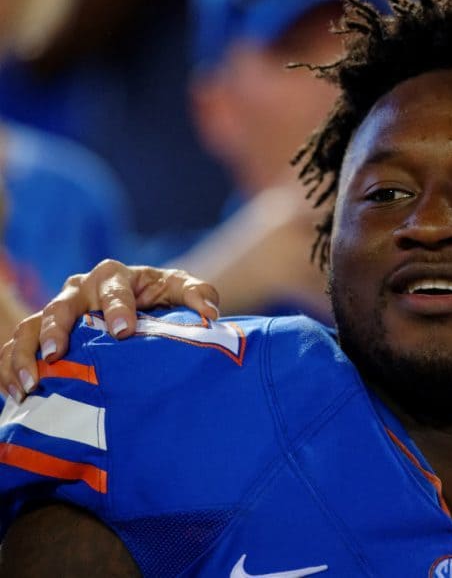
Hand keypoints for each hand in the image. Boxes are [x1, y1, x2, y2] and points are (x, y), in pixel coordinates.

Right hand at [0, 260, 218, 402]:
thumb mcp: (181, 290)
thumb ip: (198, 295)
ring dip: (25, 355)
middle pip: (60, 306)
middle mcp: (78, 291)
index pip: (113, 289)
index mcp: (113, 277)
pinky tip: (14, 395)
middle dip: (56, 329)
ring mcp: (56, 312)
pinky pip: (15, 348)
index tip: (123, 331)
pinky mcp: (41, 335)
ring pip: (29, 327)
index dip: (117, 308)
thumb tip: (210, 314)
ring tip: (29, 384)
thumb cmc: (162, 297)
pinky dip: (9, 369)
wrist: (140, 304)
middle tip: (56, 354)